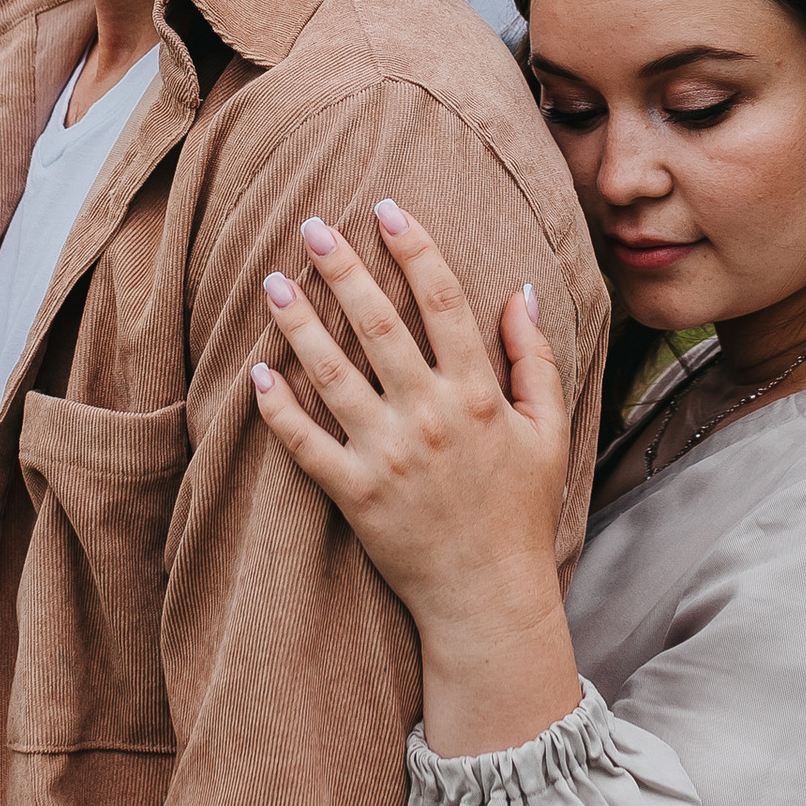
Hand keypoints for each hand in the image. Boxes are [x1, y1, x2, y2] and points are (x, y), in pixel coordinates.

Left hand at [251, 202, 583, 758]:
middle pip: (378, 323)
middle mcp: (430, 415)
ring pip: (332, 373)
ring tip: (273, 283)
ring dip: (299, 323)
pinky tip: (257, 374)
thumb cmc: (520, 510)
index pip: (442, 301)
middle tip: (311, 226)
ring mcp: (388, 454)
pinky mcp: (355, 493)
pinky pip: (306, 443)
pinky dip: (278, 410)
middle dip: (342, 267)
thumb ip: (535, 357)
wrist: (488, 596)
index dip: (414, 248)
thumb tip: (521, 290)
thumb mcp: (548, 429)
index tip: (386, 209)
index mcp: (478, 393)